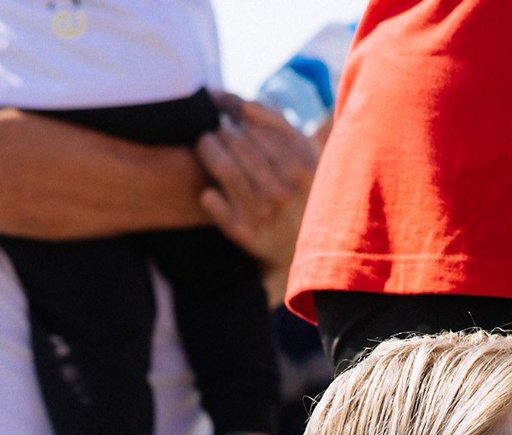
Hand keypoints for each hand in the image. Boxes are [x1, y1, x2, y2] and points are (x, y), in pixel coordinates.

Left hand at [197, 92, 315, 283]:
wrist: (302, 250)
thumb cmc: (302, 192)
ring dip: (209, 151)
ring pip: (224, 169)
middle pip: (240, 146)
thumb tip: (243, 107)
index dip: (239, 116)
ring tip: (206, 144)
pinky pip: (213, 203)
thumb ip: (278, 124)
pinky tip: (210, 189)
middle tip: (216, 131)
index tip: (229, 115)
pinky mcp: (244, 234)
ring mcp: (263, 213)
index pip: (260, 129)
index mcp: (302, 168)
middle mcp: (283, 191)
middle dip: (223, 133)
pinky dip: (208, 192)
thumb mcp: (305, 156)